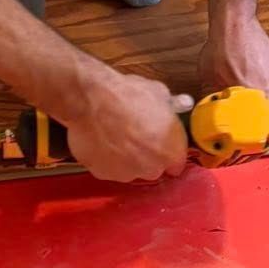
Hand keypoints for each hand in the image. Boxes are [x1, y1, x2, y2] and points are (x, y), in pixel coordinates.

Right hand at [65, 73, 191, 183]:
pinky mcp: (102, 173)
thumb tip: (177, 104)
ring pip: (129, 169)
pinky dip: (105, 157)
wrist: (91, 101)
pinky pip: (107, 167)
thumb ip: (169, 106)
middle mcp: (150, 169)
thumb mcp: (158, 93)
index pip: (176, 164)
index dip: (167, 151)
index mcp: (170, 152)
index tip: (160, 142)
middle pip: (152, 168)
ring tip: (115, 135)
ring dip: (125, 157)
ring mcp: (125, 174)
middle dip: (146, 155)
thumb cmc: (127, 95)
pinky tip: (100, 139)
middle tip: (135, 135)